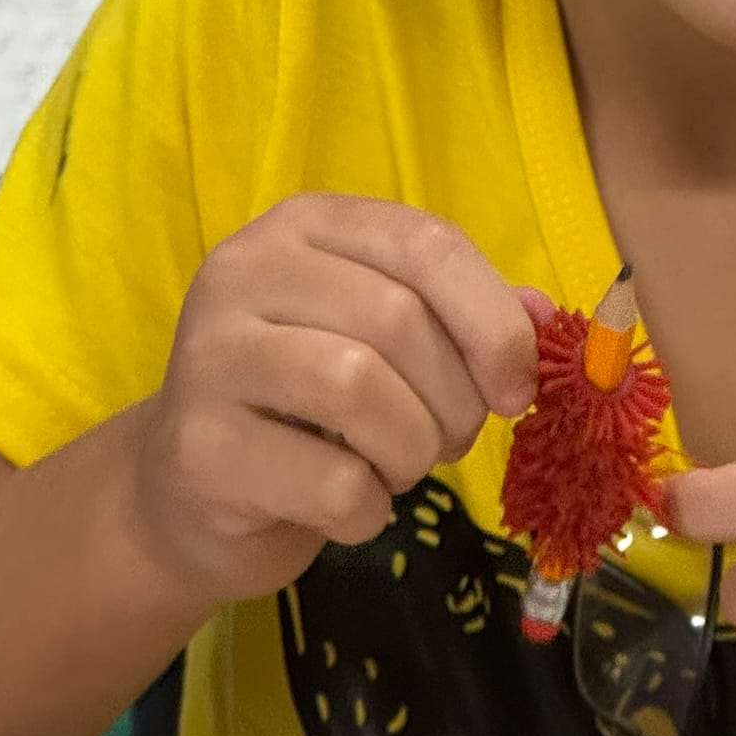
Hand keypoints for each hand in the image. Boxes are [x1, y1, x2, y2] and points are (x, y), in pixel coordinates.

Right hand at [126, 195, 544, 607]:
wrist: (189, 492)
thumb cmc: (308, 406)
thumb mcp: (386, 341)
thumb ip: (464, 316)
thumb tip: (546, 317)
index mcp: (304, 226)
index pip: (425, 243)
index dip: (493, 320)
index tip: (517, 388)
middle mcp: (245, 271)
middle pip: (397, 319)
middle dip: (453, 400)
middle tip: (446, 442)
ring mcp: (209, 355)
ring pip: (359, 389)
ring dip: (410, 451)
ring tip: (396, 468)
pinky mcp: (199, 447)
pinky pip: (331, 481)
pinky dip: (368, 510)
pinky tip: (347, 507)